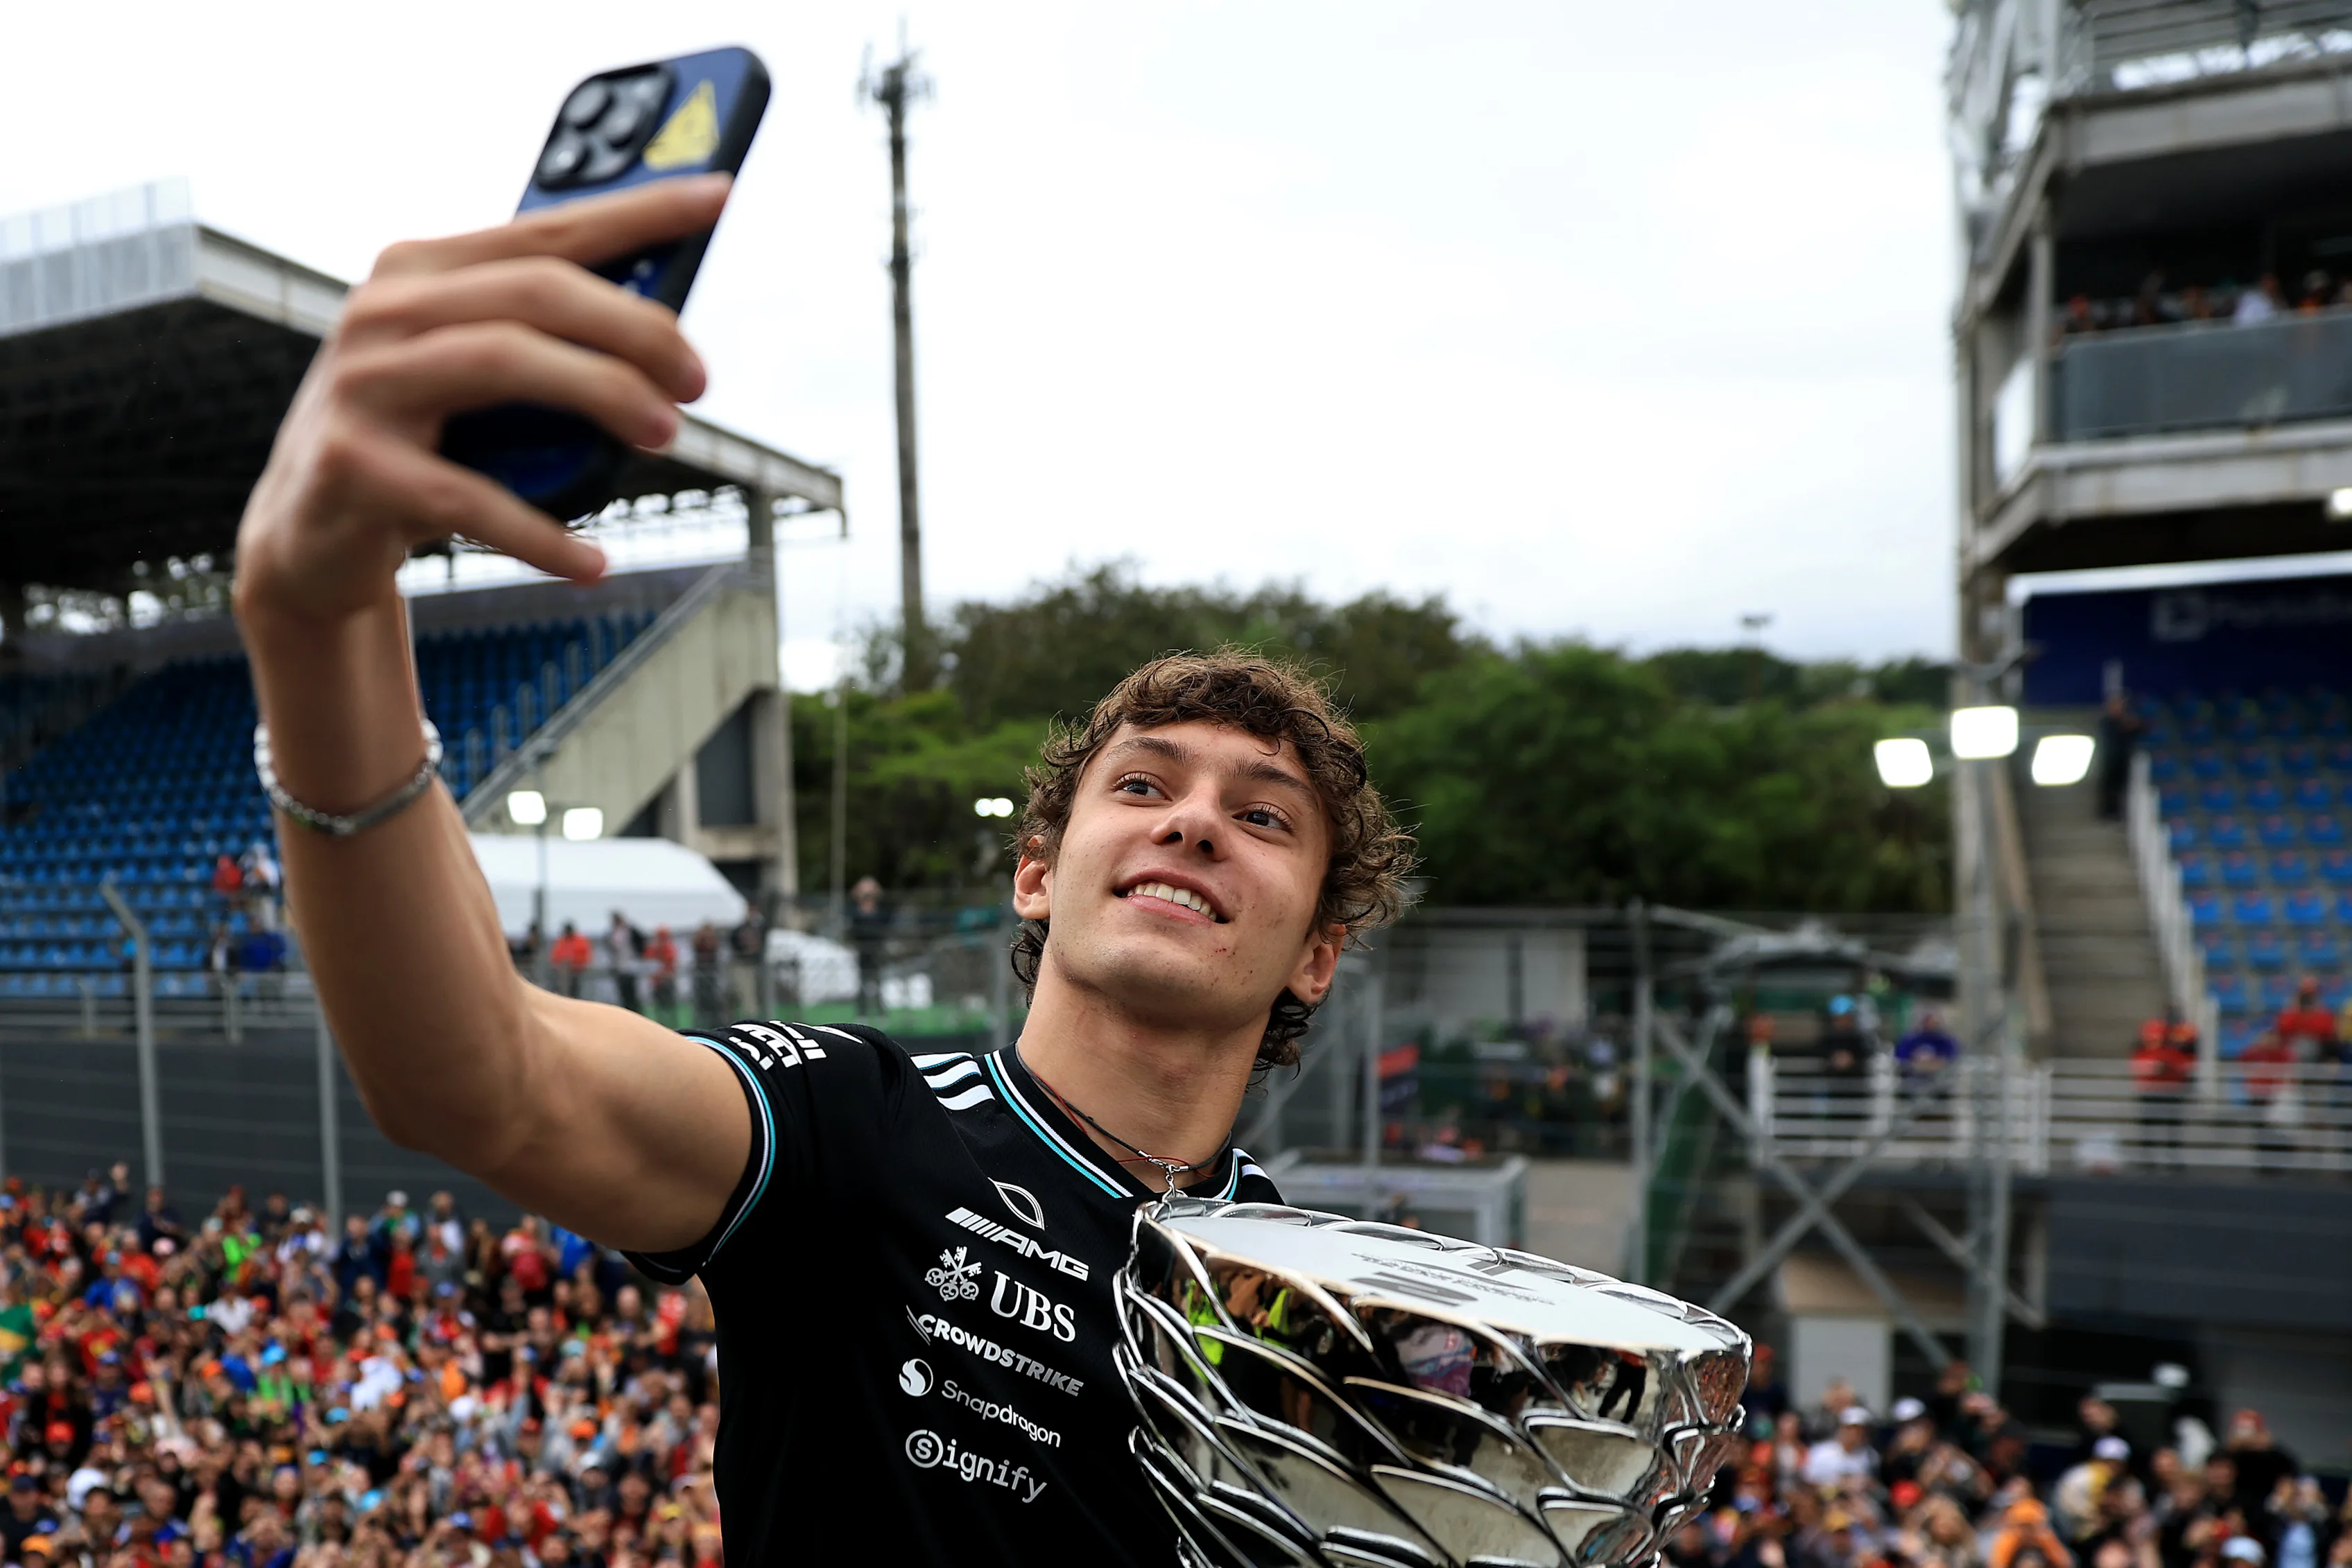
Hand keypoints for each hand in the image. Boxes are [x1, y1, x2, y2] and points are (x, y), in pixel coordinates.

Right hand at [234, 177, 724, 627]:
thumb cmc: (418, 441)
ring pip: (504, 361)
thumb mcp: (476, 373)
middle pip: (536, 290)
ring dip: (601, 395)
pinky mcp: (351, 465)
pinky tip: (592, 562)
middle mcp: (385, 310)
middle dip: (633, 327)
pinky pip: (468, 496)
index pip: (547, 228)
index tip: (714, 197)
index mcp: (422, 270)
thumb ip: (544, 338)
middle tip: (697, 379)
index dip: (636, 211)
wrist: (312, 532)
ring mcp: (361, 383)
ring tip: (664, 435)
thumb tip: (668, 324)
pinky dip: (542, 532)